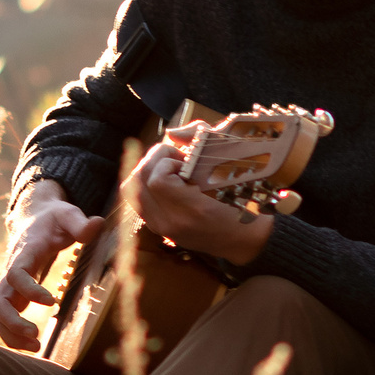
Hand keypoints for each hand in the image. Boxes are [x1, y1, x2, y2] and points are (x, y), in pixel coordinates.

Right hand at [0, 180, 103, 349]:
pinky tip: (32, 345)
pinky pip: (3, 319)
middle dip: (12, 321)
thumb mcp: (68, 214)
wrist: (34, 219)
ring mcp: (9, 284)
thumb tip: (97, 224)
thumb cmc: (53, 219)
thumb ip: (80, 223)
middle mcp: (11, 270)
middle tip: (35, 335)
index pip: (16, 274)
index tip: (52, 302)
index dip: (29, 290)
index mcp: (25, 252)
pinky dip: (12, 334)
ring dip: (10, 334)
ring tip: (36, 347)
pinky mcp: (13, 294)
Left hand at [128, 131, 274, 264]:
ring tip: (171, 169)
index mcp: (193, 210)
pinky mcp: (157, 227)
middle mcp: (172, 222)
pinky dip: (146, 183)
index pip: (158, 180)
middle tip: (177, 159)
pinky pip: (137, 198)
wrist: (243, 240)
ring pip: (131, 189)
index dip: (168, 162)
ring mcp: (161, 227)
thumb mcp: (232, 170)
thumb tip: (171, 133)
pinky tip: (168, 181)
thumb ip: (201, 143)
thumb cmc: (243, 202)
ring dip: (148, 170)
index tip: (188, 162)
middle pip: (137, 181)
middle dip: (154, 160)